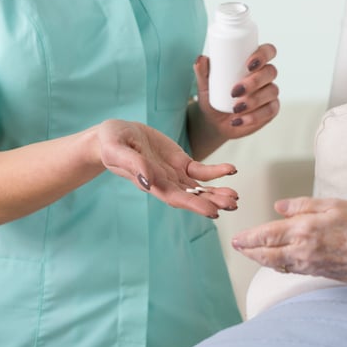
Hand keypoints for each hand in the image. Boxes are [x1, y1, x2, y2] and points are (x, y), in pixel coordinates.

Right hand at [97, 119, 238, 217]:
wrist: (115, 135)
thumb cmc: (111, 143)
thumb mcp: (117, 150)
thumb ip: (133, 165)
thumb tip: (148, 182)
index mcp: (151, 184)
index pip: (176, 198)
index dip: (195, 205)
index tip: (212, 211)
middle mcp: (166, 183)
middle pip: (192, 197)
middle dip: (212, 201)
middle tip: (232, 203)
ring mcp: (175, 174)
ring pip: (200, 188)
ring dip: (217, 192)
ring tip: (235, 196)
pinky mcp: (181, 163)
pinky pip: (201, 170)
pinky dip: (216, 172)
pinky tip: (230, 170)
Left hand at [194, 43, 279, 140]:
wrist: (215, 121)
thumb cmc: (214, 97)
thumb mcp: (206, 85)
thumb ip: (202, 72)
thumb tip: (201, 59)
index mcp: (254, 63)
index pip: (268, 51)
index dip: (263, 54)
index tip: (248, 64)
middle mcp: (265, 76)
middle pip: (270, 72)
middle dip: (255, 81)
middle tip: (236, 91)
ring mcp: (270, 93)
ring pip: (272, 91)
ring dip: (254, 100)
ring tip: (236, 108)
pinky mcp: (271, 110)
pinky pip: (270, 111)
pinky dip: (255, 116)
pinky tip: (241, 119)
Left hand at [231, 197, 346, 287]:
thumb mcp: (336, 206)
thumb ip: (305, 205)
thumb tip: (281, 207)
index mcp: (304, 230)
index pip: (266, 235)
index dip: (248, 238)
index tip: (237, 238)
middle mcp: (301, 251)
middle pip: (265, 255)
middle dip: (249, 251)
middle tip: (238, 247)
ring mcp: (308, 265)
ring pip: (276, 264)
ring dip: (261, 258)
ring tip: (252, 252)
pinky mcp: (317, 273)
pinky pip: (290, 269)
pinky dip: (278, 264)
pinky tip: (277, 259)